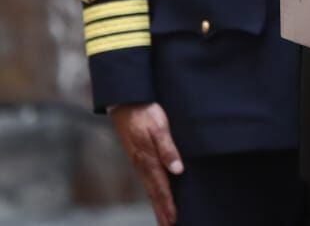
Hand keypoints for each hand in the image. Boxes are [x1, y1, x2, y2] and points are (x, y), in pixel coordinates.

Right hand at [110, 102, 181, 224]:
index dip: (168, 205)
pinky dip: (153, 191)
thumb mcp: (159, 128)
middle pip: (154, 193)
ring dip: (158, 203)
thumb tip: (178, 171)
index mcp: (148, 160)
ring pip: (150, 187)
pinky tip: (157, 194)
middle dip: (162, 210)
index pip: (161, 188)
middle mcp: (142, 164)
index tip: (174, 220)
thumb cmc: (146, 112)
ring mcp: (139, 161)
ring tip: (164, 217)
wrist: (126, 100)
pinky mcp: (138, 155)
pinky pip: (147, 178)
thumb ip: (168, 149)